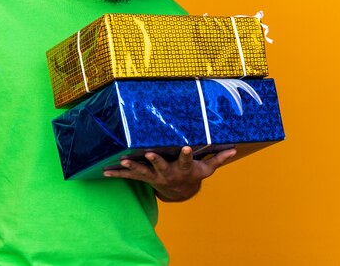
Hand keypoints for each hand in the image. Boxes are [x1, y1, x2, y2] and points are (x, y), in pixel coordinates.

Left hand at [103, 147, 236, 201]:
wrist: (179, 192)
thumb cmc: (192, 174)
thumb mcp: (206, 169)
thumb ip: (217, 159)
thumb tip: (234, 150)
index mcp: (182, 168)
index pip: (186, 160)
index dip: (187, 154)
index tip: (188, 146)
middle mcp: (167, 172)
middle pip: (160, 166)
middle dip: (154, 160)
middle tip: (148, 153)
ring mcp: (153, 176)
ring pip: (141, 171)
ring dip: (131, 167)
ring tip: (122, 161)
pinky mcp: (143, 177)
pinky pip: (128, 176)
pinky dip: (117, 173)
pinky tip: (105, 171)